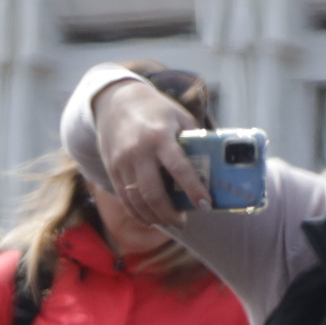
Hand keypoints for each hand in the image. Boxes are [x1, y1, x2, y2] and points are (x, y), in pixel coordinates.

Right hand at [89, 73, 204, 230]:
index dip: (194, 190)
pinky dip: (137, 213)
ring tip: (168, 222)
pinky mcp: (112, 169)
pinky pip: (124, 198)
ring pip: (137, 200)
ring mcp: (122, 162)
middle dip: (170, 214)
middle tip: (182, 222)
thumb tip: (214, 166)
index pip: (179, 169)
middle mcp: (139, 151)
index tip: (205, 205)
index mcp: (160, 136)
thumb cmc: (155, 110)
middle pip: (154, 193)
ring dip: (154, 217)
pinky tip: (149, 219)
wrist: (116, 101)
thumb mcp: (178, 116)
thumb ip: (193, 139)